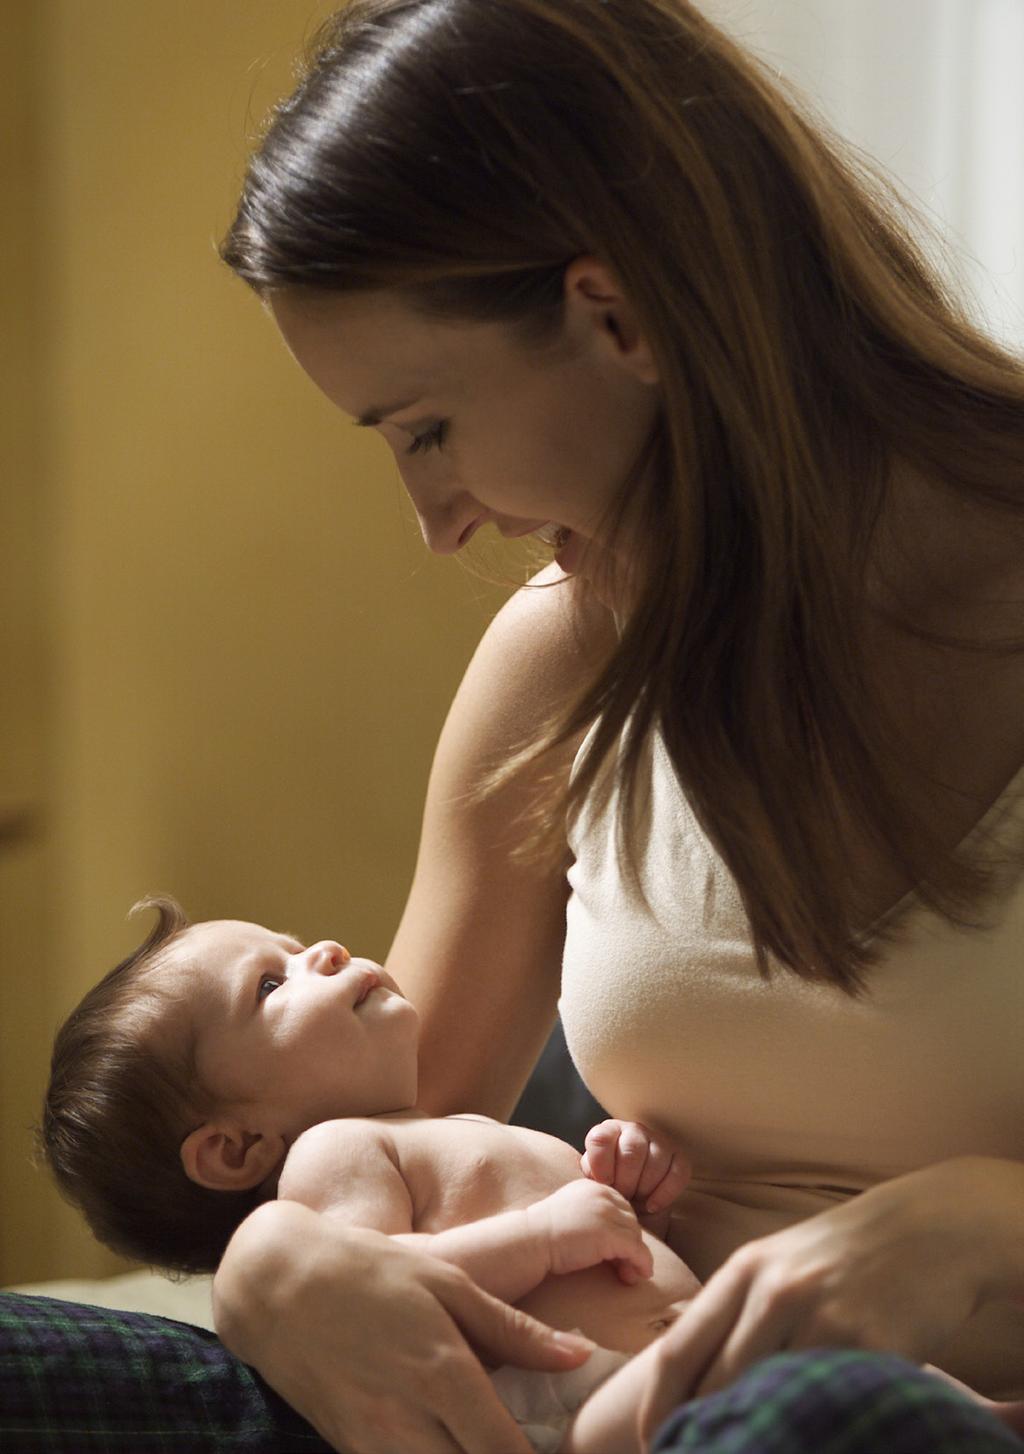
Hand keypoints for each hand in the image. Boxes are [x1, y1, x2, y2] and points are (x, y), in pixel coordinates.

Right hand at [214, 1201, 595, 1453]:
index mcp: (443, 1373)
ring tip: (489, 1441)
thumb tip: (579, 1356)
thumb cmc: (369, 1270)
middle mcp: (408, 1420)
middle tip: (528, 1448)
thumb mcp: (447, 1282)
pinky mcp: (347, 1452)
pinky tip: (449, 1443)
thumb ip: (514, 1330)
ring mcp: (373, 1444)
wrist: (275, 1283)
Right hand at [528, 1178, 654, 1284]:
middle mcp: (603, 1195)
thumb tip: (611, 1237)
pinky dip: (642, 1264)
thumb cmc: (543, 1233)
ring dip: (636, 1257)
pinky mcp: (610, 1234)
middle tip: (626, 1266)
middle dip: (631, 1243)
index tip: (619, 1250)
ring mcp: (607, 1213)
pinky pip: (637, 1250)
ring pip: (636, 1235)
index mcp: (593, 1187)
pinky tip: (639, 1276)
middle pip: (631, 1220)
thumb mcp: (570, 1213)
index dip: (623, 1230)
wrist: (529, 1241)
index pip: (621, 1207)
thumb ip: (590, 1215)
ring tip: (629, 1275)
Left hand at [581, 1119, 689, 1213]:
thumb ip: (590, 1177)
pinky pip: (678, 1173)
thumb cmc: (609, 1188)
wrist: (631, 1199)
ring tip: (636, 1200)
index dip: (601, 1167)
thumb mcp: (592, 1181)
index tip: (604, 1184)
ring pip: (656, 1160)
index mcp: (608, 1132)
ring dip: (644, 1188)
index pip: (601, 1139)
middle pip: (631, 1150)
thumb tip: (594, 1187)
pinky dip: (664, 1193)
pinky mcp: (679, 1158)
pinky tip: (652, 1205)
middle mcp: (633, 1130)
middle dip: (625, 1181)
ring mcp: (659, 1141)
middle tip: (622, 1195)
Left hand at [638, 1157, 1023, 1442]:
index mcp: (743, 1272)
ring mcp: (824, 1319)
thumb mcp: (778, 1265)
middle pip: (715, 1389)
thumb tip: (690, 1380)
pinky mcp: (872, 1345)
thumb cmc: (844, 1254)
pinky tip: (810, 1439)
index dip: (659, 1411)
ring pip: (768, 1403)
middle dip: (701, 1437)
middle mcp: (775, 1293)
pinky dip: (811, 1430)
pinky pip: (827, 1405)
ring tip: (752, 1451)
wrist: (929, 1229)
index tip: (654, 1445)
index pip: (677, 1353)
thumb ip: (736, 1313)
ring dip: (756, 1439)